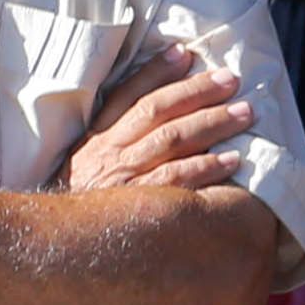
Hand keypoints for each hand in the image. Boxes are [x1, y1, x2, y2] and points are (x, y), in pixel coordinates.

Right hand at [63, 40, 251, 195]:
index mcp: (96, 140)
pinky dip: (207, 168)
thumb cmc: (85, 208)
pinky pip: (178, 182)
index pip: (127, 95)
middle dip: (196, 91)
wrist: (59, 251)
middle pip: (156, 111)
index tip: (185, 53)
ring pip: (172, 140)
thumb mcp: (86, 169)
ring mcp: (126, 179)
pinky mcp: (142, 207)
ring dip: (212, 123)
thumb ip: (115, 142)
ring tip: (244, 112)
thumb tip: (158, 117)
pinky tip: (233, 160)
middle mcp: (109, 153)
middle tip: (231, 79)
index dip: (156, 71)